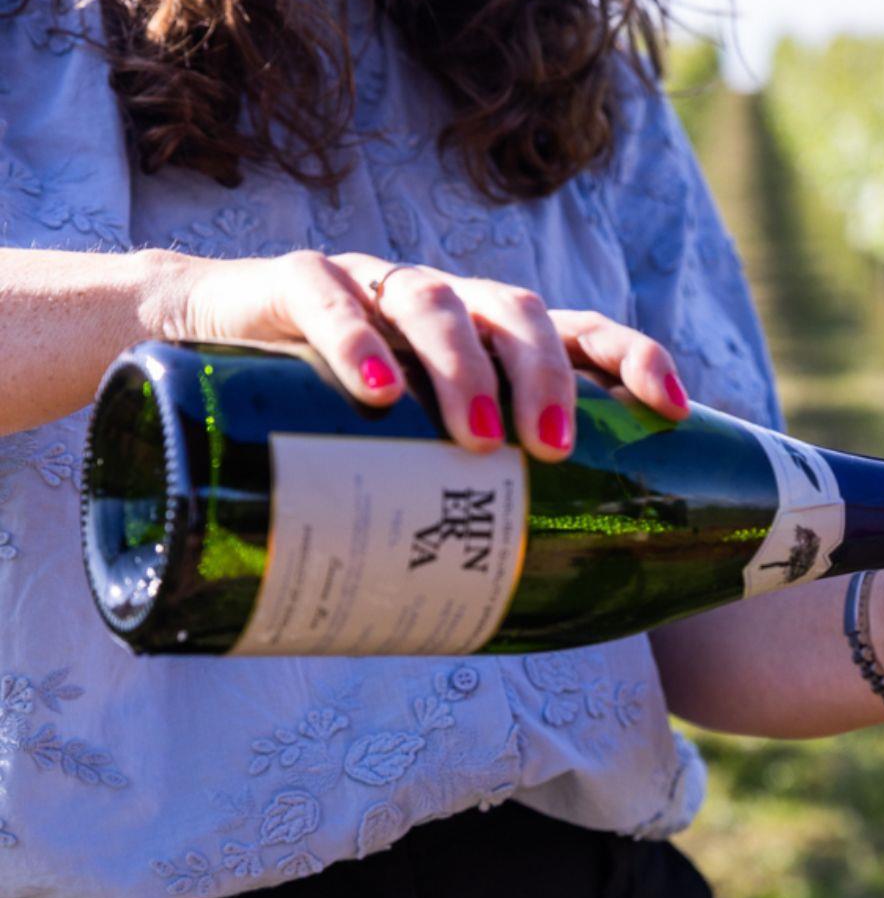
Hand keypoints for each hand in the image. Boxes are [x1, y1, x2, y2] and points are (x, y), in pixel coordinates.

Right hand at [149, 249, 690, 460]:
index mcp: (491, 338)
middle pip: (518, 315)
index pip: (582, 331)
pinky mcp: (297, 283)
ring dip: (464, 369)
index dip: (635, 358)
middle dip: (547, 380)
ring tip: (477, 440)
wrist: (198, 346)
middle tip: (551, 452)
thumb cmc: (334, 418)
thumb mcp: (410, 456)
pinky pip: (329, 297)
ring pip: (436, 304)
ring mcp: (376, 285)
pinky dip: (355, 341)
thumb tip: (540, 615)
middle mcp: (448, 303)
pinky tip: (378, 392)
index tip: (671, 410)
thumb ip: (466, 504)